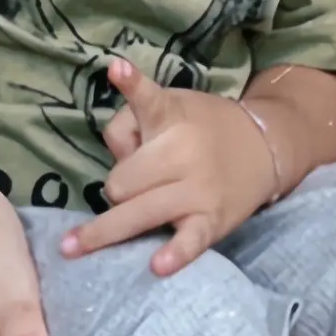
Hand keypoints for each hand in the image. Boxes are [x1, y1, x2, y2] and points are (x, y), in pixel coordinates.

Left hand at [61, 58, 279, 274]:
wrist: (264, 148)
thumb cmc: (203, 126)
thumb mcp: (171, 105)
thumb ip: (132, 124)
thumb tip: (116, 161)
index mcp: (171, 116)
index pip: (147, 100)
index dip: (132, 86)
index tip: (118, 69)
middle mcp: (183, 151)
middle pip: (119, 181)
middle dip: (117, 186)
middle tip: (134, 185)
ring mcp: (197, 189)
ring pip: (136, 213)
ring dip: (105, 229)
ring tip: (71, 246)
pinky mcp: (212, 220)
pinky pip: (190, 241)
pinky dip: (175, 253)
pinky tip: (158, 266)